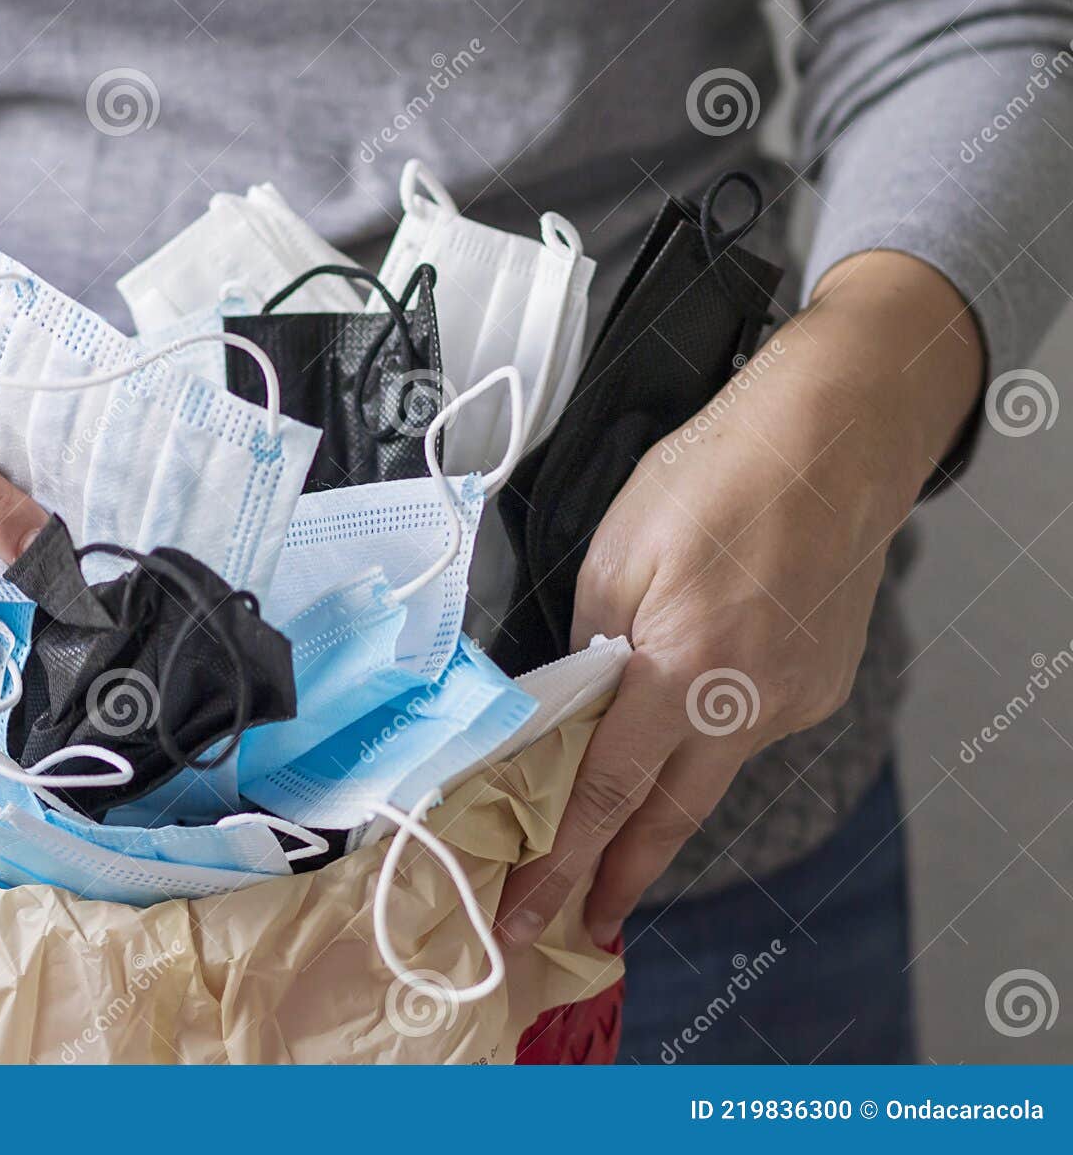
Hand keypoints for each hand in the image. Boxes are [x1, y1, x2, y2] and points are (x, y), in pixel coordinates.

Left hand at [495, 250, 983, 948]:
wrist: (833, 437)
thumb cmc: (713, 476)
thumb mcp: (615, 554)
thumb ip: (590, 646)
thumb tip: (571, 705)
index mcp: (684, 670)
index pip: (606, 791)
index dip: (563, 861)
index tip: (531, 913)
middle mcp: (748, 703)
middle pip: (670, 816)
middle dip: (620, 877)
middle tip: (583, 927)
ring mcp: (795, 699)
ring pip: (710, 771)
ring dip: (661, 803)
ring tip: (616, 829)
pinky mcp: (821, 684)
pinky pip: (746, 727)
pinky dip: (707, 732)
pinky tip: (690, 707)